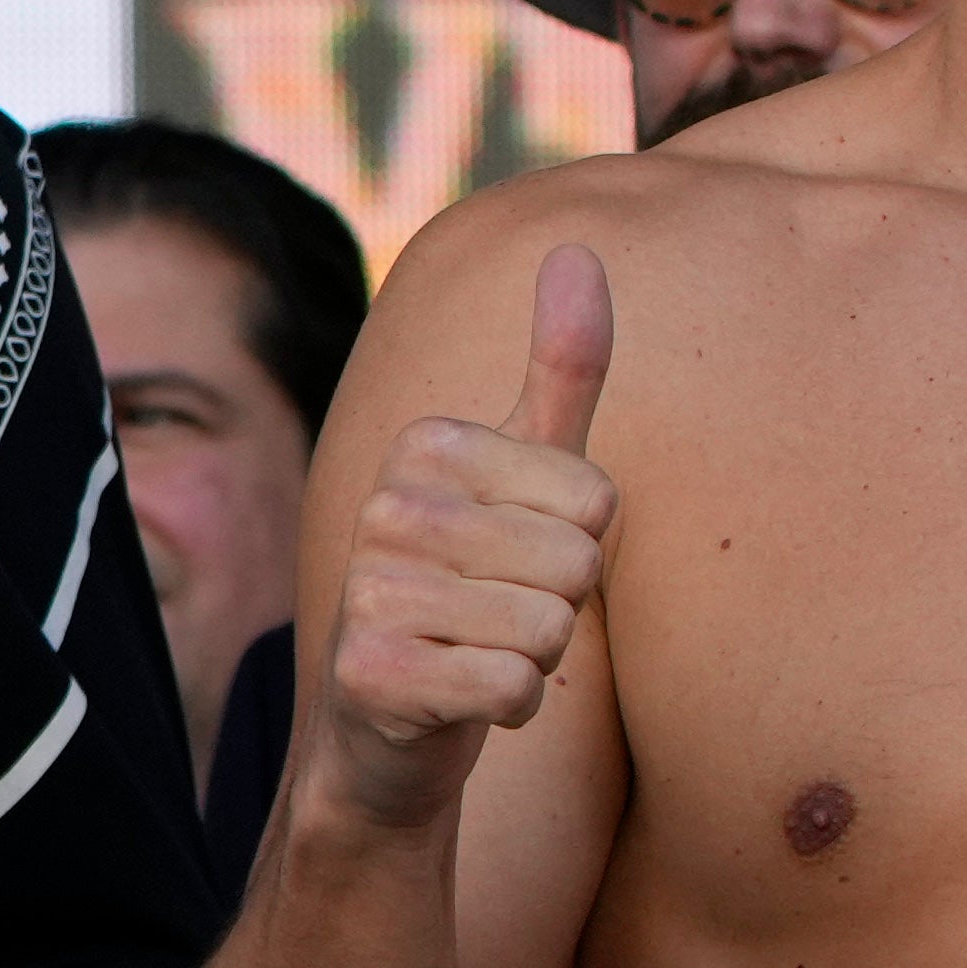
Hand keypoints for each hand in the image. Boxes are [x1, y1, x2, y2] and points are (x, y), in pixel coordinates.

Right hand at [322, 244, 614, 832]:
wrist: (388, 720)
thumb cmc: (476, 585)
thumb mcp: (528, 476)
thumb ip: (562, 370)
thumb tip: (581, 247)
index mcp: (428, 447)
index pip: (596, 500)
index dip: (580, 547)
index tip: (520, 559)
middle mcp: (388, 508)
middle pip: (578, 565)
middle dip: (562, 609)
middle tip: (501, 616)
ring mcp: (370, 592)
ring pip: (548, 630)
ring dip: (534, 660)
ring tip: (479, 654)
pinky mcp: (370, 676)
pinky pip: (511, 689)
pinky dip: (510, 709)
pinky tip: (464, 700)